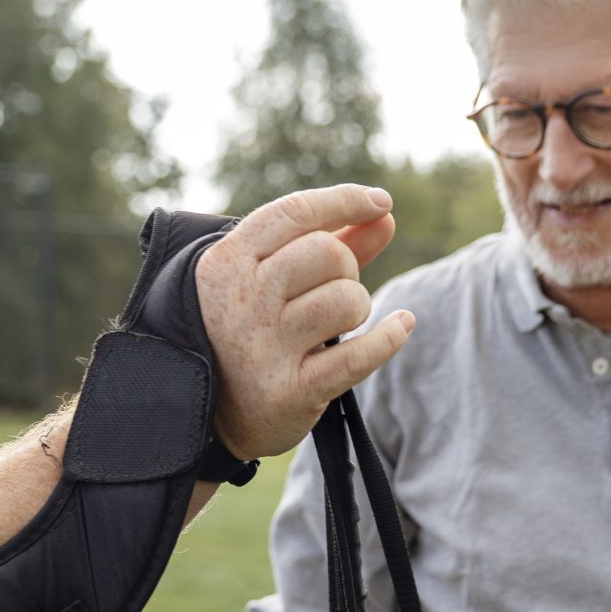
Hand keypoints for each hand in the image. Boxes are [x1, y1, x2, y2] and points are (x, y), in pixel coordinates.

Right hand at [197, 184, 414, 459]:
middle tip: (329, 291)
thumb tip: (384, 215)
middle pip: (328, 253)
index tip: (380, 202)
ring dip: (357, 307)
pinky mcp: (289, 390)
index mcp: (227, 263)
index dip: (345, 200)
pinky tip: (401, 325)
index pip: (294, 212)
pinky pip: (359, 355)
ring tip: (337, 323)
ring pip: (347, 300)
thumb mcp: (269, 279)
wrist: (209, 412)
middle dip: (346, 267)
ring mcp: (264, 346)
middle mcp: (242, 300)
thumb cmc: (248, 330)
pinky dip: (389, 337)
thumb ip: (329, 243)